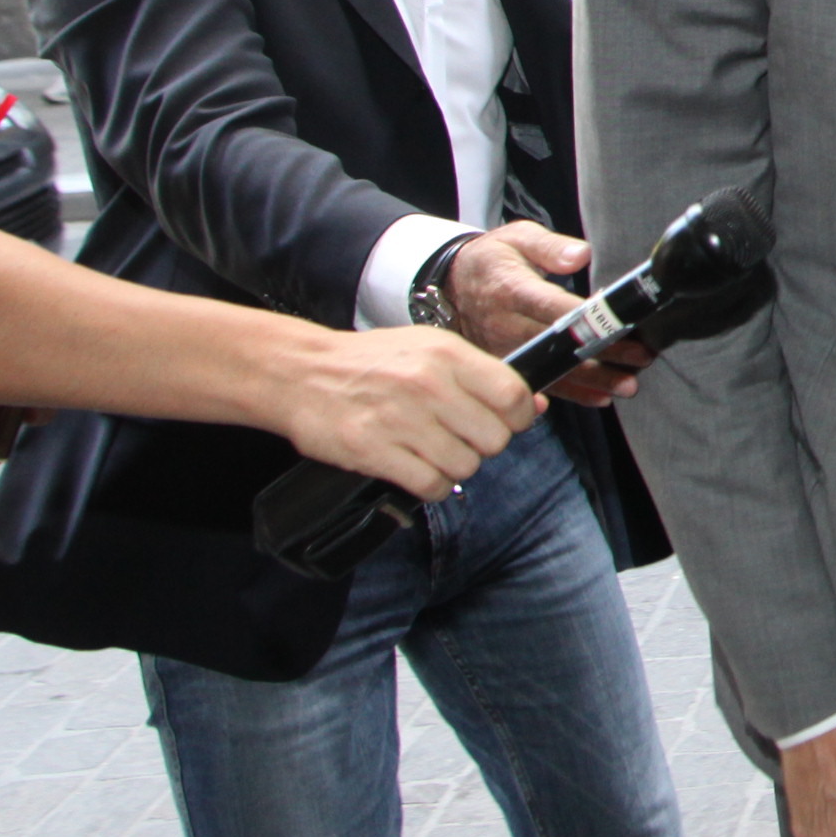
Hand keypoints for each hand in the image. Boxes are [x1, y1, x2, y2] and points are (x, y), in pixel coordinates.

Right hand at [267, 324, 532, 498]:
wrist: (300, 372)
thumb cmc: (370, 362)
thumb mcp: (430, 350)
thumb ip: (482, 376)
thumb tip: (535, 406)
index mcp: (446, 355)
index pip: (513, 396)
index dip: (519, 417)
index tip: (505, 422)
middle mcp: (428, 385)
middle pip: (494, 439)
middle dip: (483, 445)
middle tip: (460, 437)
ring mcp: (400, 419)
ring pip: (465, 466)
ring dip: (454, 467)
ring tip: (431, 450)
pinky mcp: (374, 451)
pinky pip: (431, 486)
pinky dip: (430, 486)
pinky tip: (416, 468)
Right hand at [449, 222, 640, 403]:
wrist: (452, 286)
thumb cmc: (492, 260)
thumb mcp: (517, 238)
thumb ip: (550, 246)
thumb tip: (581, 255)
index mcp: (512, 290)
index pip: (555, 308)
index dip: (590, 318)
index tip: (623, 322)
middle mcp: (507, 325)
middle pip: (560, 346)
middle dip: (602, 354)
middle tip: (640, 359)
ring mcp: (506, 351)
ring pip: (554, 371)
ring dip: (593, 380)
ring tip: (628, 385)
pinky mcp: (508, 367)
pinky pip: (542, 385)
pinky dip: (573, 394)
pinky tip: (601, 397)